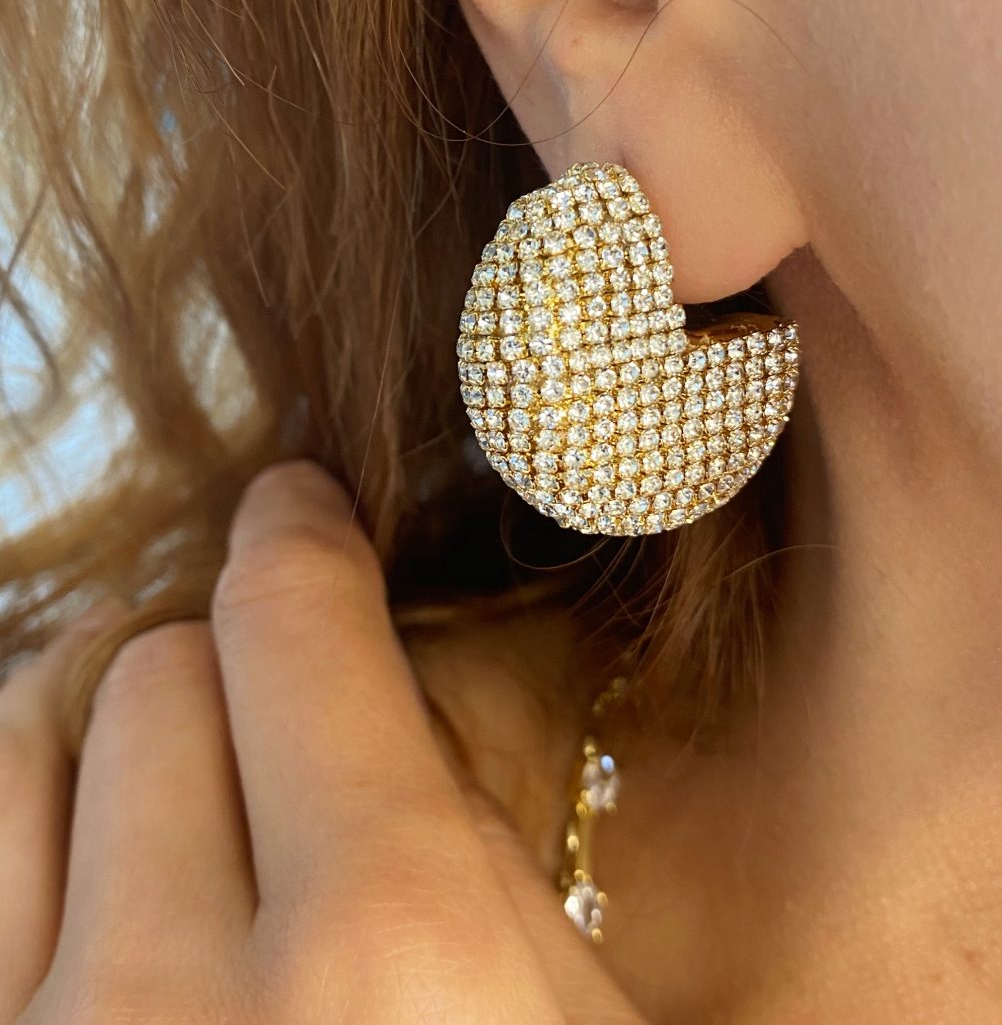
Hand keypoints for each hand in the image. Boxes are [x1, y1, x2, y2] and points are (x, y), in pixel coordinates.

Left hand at [0, 462, 644, 1024]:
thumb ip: (473, 844)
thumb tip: (369, 694)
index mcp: (392, 956)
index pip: (289, 622)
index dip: (296, 533)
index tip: (299, 510)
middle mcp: (182, 1006)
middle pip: (160, 669)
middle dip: (235, 667)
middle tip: (294, 714)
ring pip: (25, 741)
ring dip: (117, 728)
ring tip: (187, 763)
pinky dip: (39, 805)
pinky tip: (104, 844)